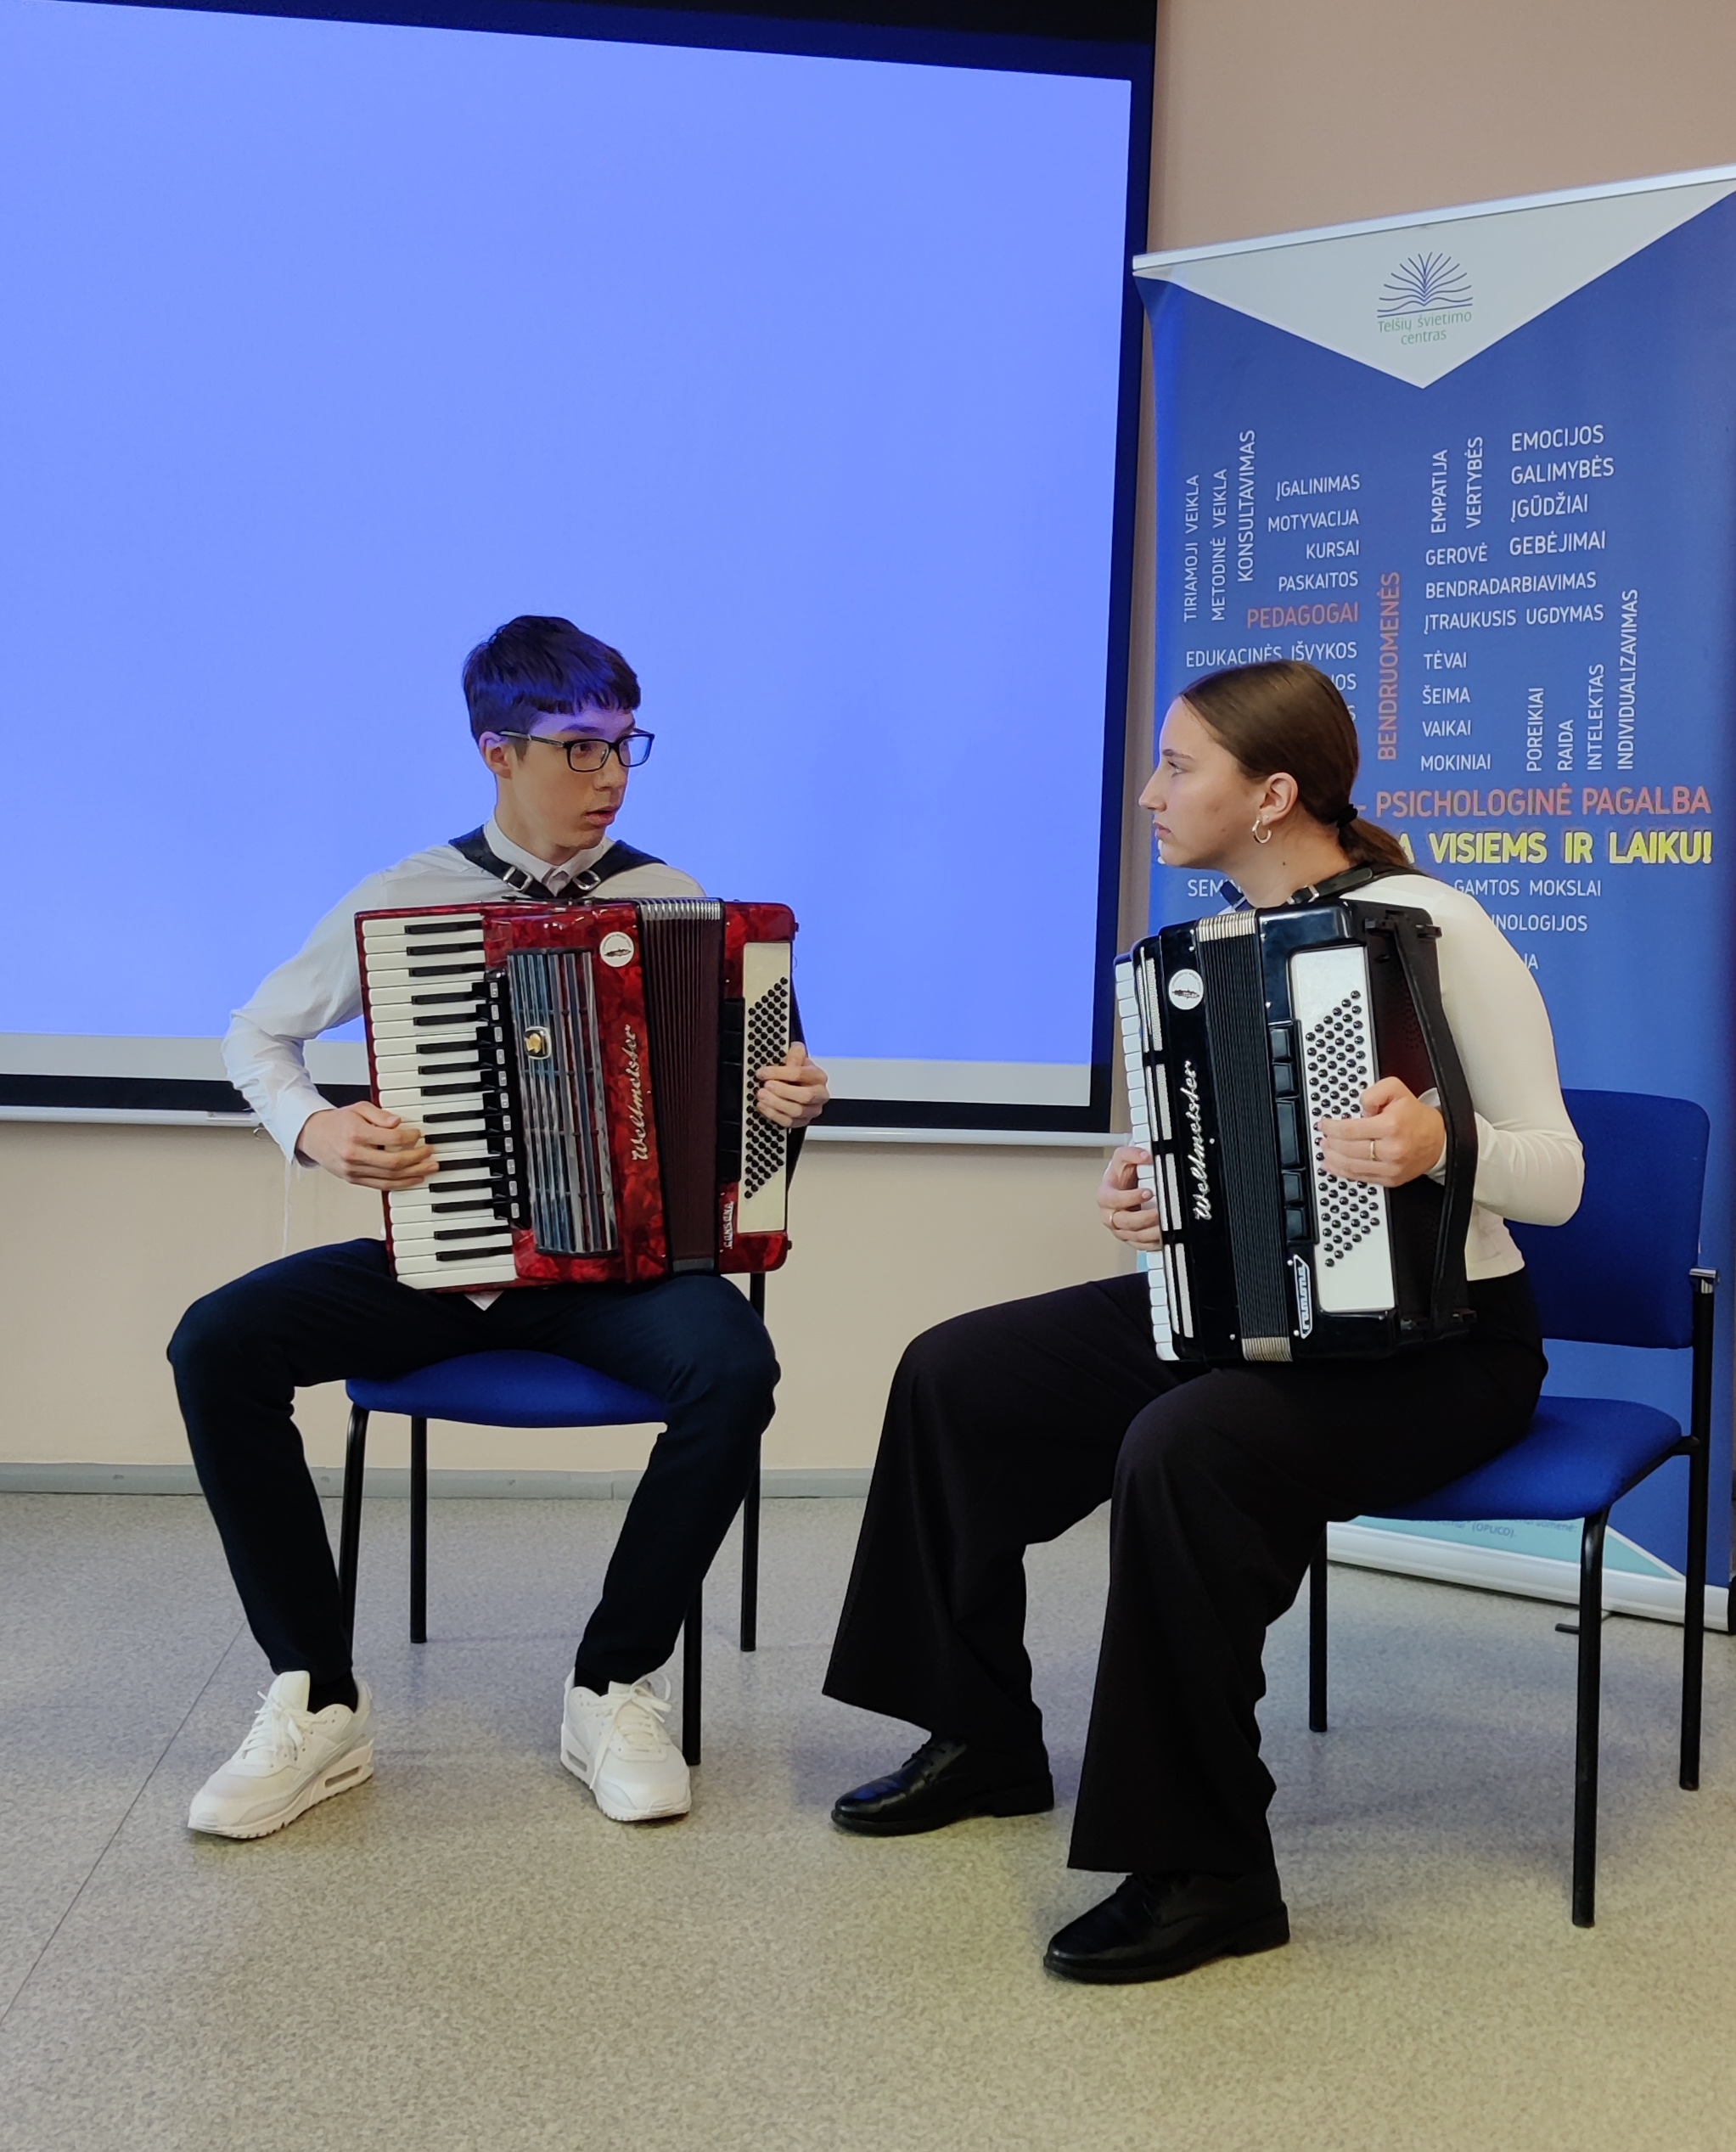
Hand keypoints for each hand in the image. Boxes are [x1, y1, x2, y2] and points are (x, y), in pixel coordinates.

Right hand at [298, 1102, 437, 1188]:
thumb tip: (398, 1122)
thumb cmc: (338, 1122)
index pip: (391, 1138)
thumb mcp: (359, 1108)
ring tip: (429, 1168)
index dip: (410, 1137)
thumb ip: (380, 1114)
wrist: (313, 1136)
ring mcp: (354, 1170)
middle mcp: (354, 1155)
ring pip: (390, 1177)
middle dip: (417, 1158)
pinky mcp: (354, 1180)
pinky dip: (401, 1184)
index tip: (419, 1133)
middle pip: (393, 1162)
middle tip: (430, 1152)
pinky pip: (381, 1186)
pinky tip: (414, 1179)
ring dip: (414, 1173)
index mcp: (356, 1134)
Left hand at [755, 1044, 829, 1129]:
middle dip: (782, 1091)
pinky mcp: (802, 1122)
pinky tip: (764, 1106)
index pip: (801, 1074)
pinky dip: (774, 1115)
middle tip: (766, 1086)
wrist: (798, 1084)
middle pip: (805, 1096)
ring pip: (797, 1111)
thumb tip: (792, 1055)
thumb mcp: (797, 1058)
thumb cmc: (798, 1072)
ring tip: (762, 1096)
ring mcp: (812, 1110)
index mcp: (819, 1077)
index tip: (764, 1072)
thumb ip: (795, 1054)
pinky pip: (789, 1122)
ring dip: (776, 1103)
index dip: (780, 1073)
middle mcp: (819, 1095)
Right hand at [1098, 1144, 1163, 1248]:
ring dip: (1150, 1232)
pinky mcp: (1130, 1238)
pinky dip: (1152, 1242)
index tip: (1148, 1192)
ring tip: (1164, 1223)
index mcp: (1105, 1196)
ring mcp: (1120, 1228)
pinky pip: (1141, 1245)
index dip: (1131, 1197)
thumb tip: (1145, 1156)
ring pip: (1134, 1236)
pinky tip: (1162, 1234)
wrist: (1124, 1187)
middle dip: (1143, 1217)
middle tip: (1158, 1211)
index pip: (1114, 1200)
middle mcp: (1110, 1214)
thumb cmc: (1122, 1176)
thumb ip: (1132, 1153)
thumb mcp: (1123, 1158)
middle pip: (1124, 1221)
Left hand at [1316, 1076, 1445, 1187]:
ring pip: (1351, 1166)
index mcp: (1391, 1126)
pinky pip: (1361, 1178)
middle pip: (1347, 1149)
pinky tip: (1333, 1166)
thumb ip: (1374, 1092)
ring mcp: (1391, 1167)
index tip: (1325, 1124)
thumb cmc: (1415, 1116)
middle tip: (1323, 1136)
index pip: (1350, 1130)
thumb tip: (1359, 1108)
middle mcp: (1391, 1149)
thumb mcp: (1397, 1090)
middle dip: (1330, 1142)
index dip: (1331, 1127)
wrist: (1438, 1140)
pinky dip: (1343, 1173)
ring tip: (1325, 1150)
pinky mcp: (1391, 1179)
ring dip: (1332, 1158)